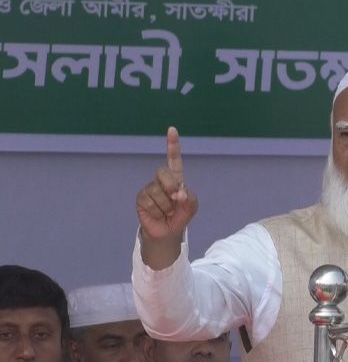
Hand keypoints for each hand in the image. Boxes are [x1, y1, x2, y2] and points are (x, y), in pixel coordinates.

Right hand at [136, 127, 197, 266]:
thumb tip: (178, 193)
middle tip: (175, 200)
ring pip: (157, 191)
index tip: (172, 130)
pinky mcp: (141, 198)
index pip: (174, 159)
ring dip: (165, 206)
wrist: (168, 232)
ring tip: (167, 211)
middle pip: (164, 173)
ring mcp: (150, 188)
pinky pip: (149, 202)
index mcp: (176, 178)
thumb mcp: (191, 207)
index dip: (173, 145)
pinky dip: (157, 211)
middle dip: (171, 186)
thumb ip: (190, 198)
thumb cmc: (180, 215)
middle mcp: (162, 180)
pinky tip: (158, 214)